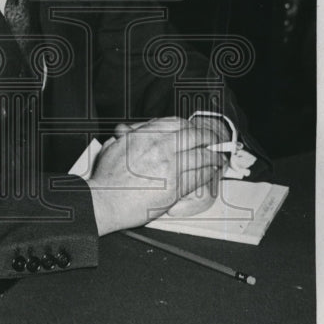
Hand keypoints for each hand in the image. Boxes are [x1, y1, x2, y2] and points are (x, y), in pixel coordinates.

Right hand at [86, 116, 225, 233]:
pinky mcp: (175, 186)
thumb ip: (128, 137)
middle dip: (208, 138)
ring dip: (213, 157)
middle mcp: (160, 147)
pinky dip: (209, 173)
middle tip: (213, 141)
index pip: (176, 123)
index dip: (189, 126)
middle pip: (194, 136)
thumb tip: (133, 132)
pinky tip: (211, 173)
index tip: (193, 131)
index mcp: (145, 135)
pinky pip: (199, 176)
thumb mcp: (114, 146)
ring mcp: (170, 166)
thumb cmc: (106, 178)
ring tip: (218, 158)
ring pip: (201, 156)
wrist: (105, 200)